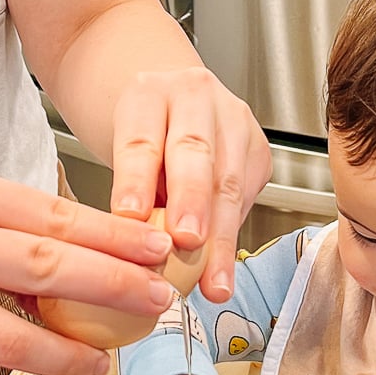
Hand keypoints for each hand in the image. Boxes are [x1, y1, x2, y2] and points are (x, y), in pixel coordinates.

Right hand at [0, 166, 177, 374]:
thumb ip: (9, 218)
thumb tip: (96, 248)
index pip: (51, 216)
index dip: (113, 236)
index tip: (161, 249)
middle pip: (40, 270)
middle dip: (111, 288)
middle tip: (157, 304)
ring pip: (6, 339)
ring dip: (65, 358)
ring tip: (101, 366)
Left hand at [108, 68, 269, 301]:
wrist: (168, 107)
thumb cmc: (140, 136)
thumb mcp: (118, 151)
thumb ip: (129, 191)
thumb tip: (134, 250)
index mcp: (147, 93)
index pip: (141, 140)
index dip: (136, 181)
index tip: (130, 217)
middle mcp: (194, 96)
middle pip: (195, 152)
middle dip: (192, 201)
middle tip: (186, 241)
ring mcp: (233, 117)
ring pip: (229, 180)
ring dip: (222, 235)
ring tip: (213, 281)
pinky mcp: (257, 146)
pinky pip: (247, 194)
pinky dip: (233, 232)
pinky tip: (223, 264)